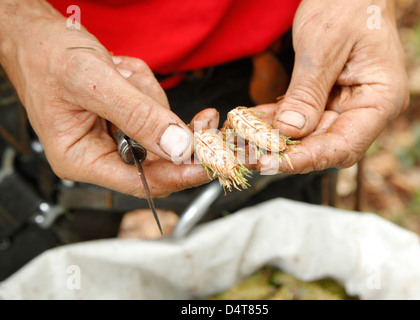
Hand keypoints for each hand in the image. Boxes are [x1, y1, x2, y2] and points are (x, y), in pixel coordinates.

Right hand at [0, 1, 216, 196]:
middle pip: (157, 158)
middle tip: (204, 118)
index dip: (179, 175)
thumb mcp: (93, 83)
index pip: (141, 182)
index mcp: (82, 159)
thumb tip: (177, 147)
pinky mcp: (124, 119)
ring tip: (123, 75)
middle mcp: (99, 154)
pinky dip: (147, 89)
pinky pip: (154, 110)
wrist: (38, 36)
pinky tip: (124, 74)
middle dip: (172, 128)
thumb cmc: (47, 56)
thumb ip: (137, 116)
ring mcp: (113, 137)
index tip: (211, 164)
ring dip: (150, 98)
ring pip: (159, 130)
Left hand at [254, 0, 408, 172]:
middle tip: (248, 156)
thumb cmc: (345, 4)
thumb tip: (290, 131)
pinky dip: (274, 120)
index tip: (271, 163)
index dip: (307, 159)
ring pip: (307, 135)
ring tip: (242, 141)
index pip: (344, 145)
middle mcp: (366, 109)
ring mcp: (345, 105)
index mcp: (381, 99)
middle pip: (324, 145)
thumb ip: (307, 92)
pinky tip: (249, 121)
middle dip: (284, 152)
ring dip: (274, 138)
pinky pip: (298, 117)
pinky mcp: (326, 99)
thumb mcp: (322, 46)